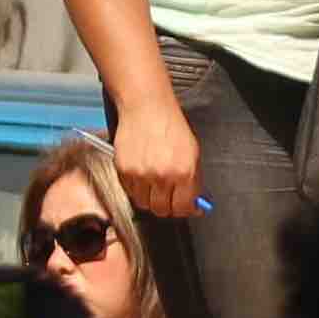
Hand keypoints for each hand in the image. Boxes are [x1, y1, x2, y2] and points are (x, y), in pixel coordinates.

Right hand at [109, 88, 201, 220]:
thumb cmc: (171, 126)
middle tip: (170, 197)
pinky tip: (143, 174)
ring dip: (150, 198)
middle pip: (162, 210)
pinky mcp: (123, 170)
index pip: (183, 207)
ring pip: (144, 203)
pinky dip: (136, 188)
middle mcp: (162, 176)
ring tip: (155, 183)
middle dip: (168, 206)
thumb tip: (195, 204)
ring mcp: (141, 174)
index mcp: (184, 172)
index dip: (186, 209)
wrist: (147, 107)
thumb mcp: (193, 153)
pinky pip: (130, 191)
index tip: (186, 207)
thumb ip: (194, 180)